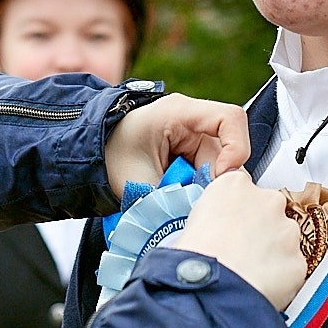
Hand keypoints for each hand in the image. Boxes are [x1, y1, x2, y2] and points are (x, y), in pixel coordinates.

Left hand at [104, 92, 250, 196]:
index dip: (236, 149)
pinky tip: (178, 194)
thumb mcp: (139, 181)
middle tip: (189, 201)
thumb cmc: (110, 157)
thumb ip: (174, 198)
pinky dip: (198, 187)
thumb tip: (202, 215)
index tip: (218, 177)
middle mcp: (193, 120)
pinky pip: (208, 171)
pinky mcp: (192, 152)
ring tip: (176, 197)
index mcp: (179, 112)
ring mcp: (194, 135)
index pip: (230, 119)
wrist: (92, 153)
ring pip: (220, 166)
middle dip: (212, 181)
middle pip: (227, 151)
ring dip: (203, 187)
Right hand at [174, 171, 308, 309]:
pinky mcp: (298, 260)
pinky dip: (279, 276)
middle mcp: (267, 201)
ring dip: (271, 252)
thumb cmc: (194, 259)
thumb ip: (212, 215)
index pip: (242, 188)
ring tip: (248, 271)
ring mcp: (287, 230)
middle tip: (240, 250)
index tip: (232, 222)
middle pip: (269, 210)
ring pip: (284, 239)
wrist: (212, 290)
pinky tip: (260, 284)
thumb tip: (214, 227)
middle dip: (259, 229)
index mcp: (235, 186)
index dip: (237, 210)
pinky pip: (290, 267)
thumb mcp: (190, 222)